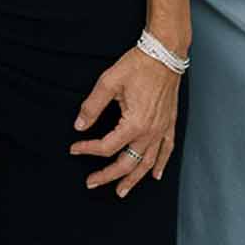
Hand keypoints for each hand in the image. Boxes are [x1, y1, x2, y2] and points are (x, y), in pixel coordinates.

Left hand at [68, 45, 181, 197]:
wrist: (165, 53)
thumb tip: (79, 125)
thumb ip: (92, 106)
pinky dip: (161, 165)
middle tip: (91, 182)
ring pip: (147, 163)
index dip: (87, 149)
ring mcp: (162, 130)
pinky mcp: (169, 124)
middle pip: (126, 163)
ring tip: (121, 191)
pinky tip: (155, 175)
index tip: (74, 148)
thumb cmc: (138, 65)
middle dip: (108, 176)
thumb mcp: (108, 82)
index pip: (106, 146)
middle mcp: (150, 132)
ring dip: (134, 180)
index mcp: (134, 124)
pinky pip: (167, 151)